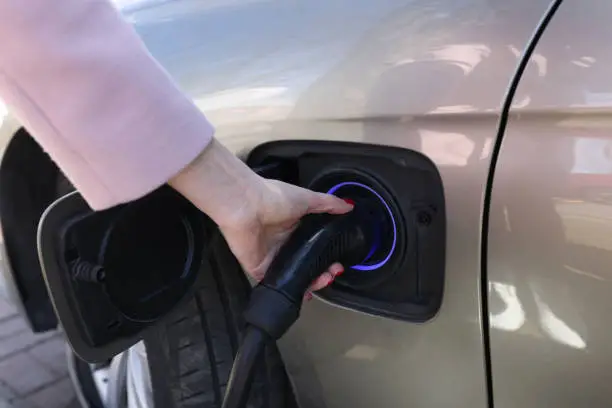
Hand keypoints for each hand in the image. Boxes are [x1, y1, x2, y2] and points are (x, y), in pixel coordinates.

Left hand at [169, 139, 352, 294]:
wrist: (245, 205)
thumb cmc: (273, 197)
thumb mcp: (307, 198)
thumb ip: (328, 204)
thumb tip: (349, 206)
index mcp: (293, 226)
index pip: (314, 246)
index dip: (328, 255)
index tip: (339, 261)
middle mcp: (283, 242)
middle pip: (306, 263)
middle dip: (323, 271)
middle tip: (333, 272)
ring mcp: (271, 257)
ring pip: (294, 276)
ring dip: (310, 282)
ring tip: (323, 281)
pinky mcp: (259, 268)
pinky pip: (276, 284)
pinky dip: (289, 289)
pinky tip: (303, 292)